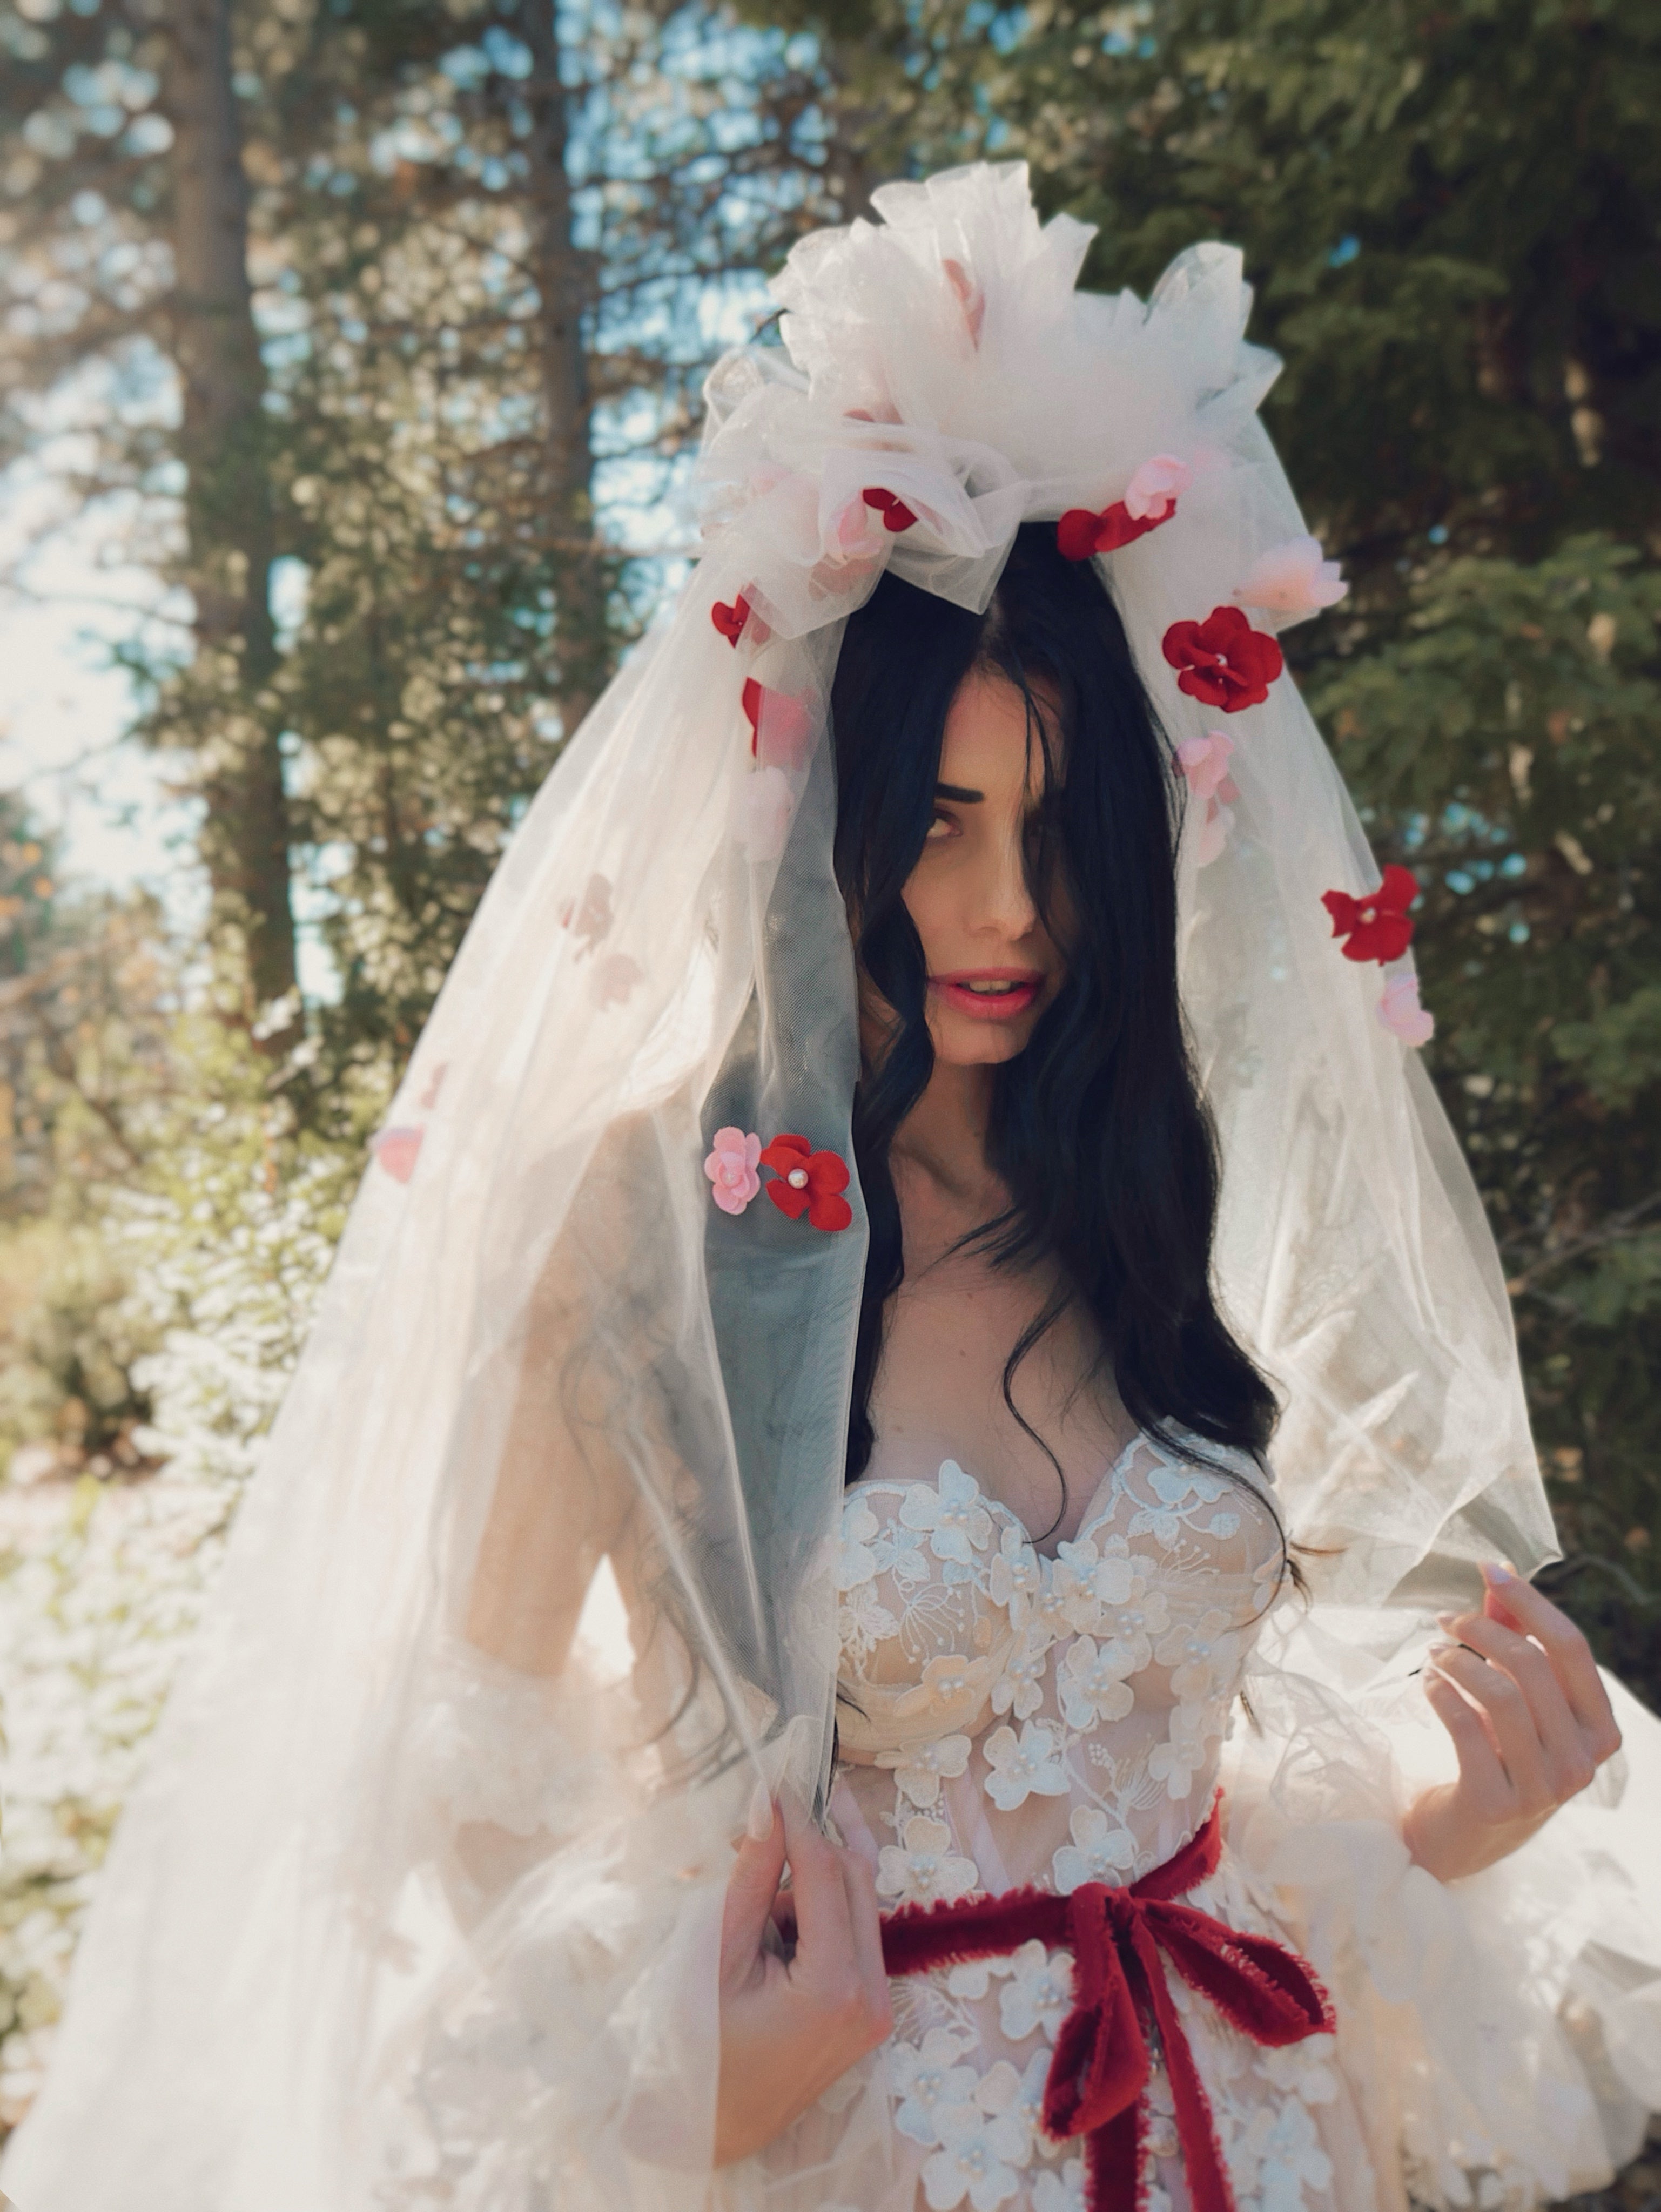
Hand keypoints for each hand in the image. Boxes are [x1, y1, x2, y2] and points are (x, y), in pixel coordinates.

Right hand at [714, 1783, 892, 2165]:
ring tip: (757, 1907)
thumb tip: (768, 1802)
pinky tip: (776, 1926)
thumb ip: (751, 1875)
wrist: (714, 2127)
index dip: (800, 1819)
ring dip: (814, 1882)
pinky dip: (820, 1915)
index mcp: (835, 1987)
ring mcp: (878, 2008)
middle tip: (774, 1808)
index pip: (826, 1872)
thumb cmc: (702, 2046)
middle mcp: (873, 1996)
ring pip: (859, 1905)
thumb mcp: (718, 1954)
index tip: (779, 1777)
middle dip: (814, 1842)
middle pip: (857, 1880)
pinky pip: (855, 1937)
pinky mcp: (871, 2012)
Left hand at [1403, 1560, 1621, 1882]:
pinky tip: (1427, 1684)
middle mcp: (1581, 1763)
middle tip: (1445, 1621)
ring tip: (1433, 1653)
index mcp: (1600, 1731)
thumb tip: (1501, 1571)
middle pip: (1533, 1666)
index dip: (1531, 1602)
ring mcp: (1542, 1790)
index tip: (1490, 1569)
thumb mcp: (1517, 1701)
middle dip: (1480, 1629)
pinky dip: (1440, 1694)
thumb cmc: (1494, 1757)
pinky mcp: (1495, 1805)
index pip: (1572, 1649)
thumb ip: (1512, 1638)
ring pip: (1500, 1694)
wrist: (1460, 1838)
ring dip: (1456, 1660)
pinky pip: (1465, 1727)